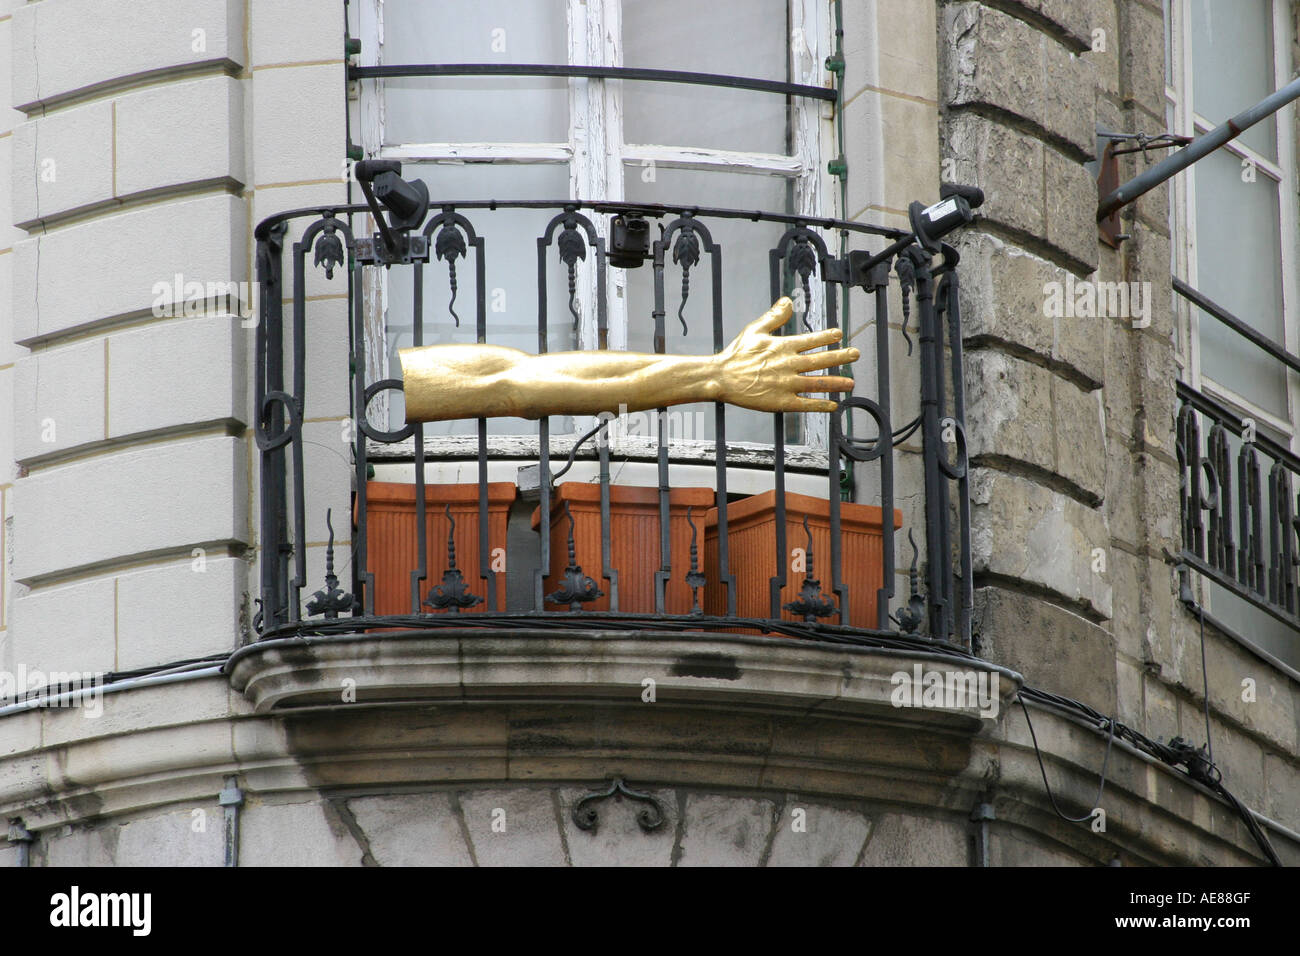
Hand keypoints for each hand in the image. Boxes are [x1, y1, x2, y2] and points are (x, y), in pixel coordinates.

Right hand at [712, 298, 857, 412]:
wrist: (721, 378)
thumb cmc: (736, 354)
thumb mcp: (755, 329)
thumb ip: (774, 316)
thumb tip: (787, 301)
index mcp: (783, 346)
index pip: (811, 340)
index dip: (827, 337)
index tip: (839, 334)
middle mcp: (788, 364)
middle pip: (820, 360)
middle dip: (840, 357)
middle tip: (855, 354)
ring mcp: (786, 384)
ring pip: (817, 383)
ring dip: (836, 383)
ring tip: (851, 383)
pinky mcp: (781, 402)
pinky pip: (805, 404)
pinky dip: (820, 405)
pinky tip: (833, 405)